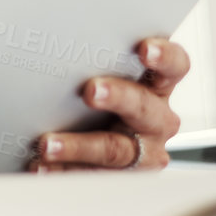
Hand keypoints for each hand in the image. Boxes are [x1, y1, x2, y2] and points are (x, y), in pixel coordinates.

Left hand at [30, 38, 187, 170]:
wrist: (89, 139)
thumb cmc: (94, 98)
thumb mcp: (100, 75)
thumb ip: (91, 60)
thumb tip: (52, 38)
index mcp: (157, 85)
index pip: (174, 66)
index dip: (164, 56)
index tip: (144, 49)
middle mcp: (158, 119)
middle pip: (143, 106)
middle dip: (117, 96)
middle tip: (90, 91)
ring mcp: (144, 151)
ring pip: (116, 148)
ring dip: (79, 146)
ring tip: (48, 144)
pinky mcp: (123, 178)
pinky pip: (93, 176)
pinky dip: (63, 170)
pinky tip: (40, 166)